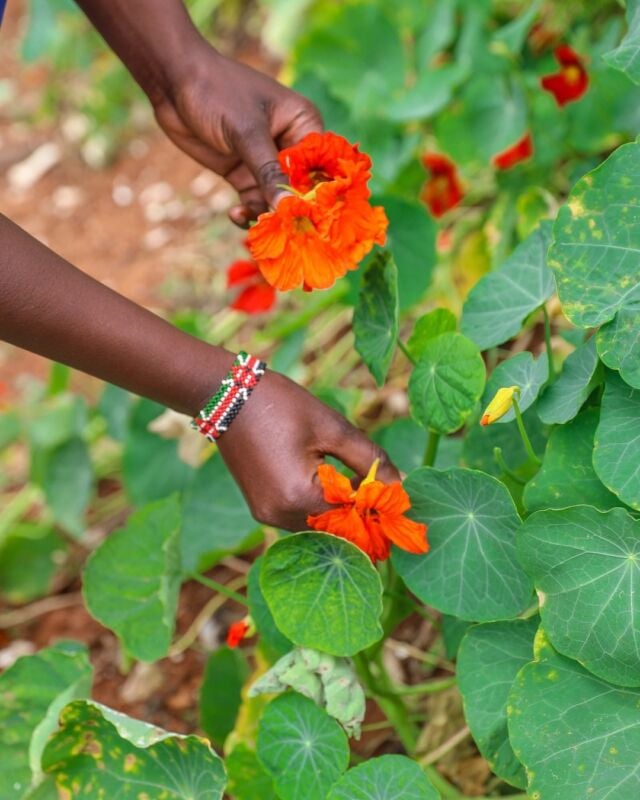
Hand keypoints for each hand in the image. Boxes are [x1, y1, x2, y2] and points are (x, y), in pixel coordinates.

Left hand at [153, 41, 321, 225]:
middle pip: (299, 188)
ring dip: (264, 214)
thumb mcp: (246, 132)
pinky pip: (254, 202)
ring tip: (247, 218)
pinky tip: (235, 214)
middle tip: (276, 230)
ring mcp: (266, 161)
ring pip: (275, 200)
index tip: (304, 218)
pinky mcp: (244, 173)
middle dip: (287, 209)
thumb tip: (289, 208)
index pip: (319, 167)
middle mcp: (290, 144)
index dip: (314, 194)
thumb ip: (269, 173)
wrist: (173, 83)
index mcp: (302, 124)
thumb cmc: (216, 92)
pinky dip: (247, 212)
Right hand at [217, 371, 400, 530]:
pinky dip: (319, 505)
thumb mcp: (332, 427)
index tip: (399, 500)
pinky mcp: (260, 507)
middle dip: (360, 512)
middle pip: (335, 528)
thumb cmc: (282, 404)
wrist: (228, 395)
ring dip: (340, 510)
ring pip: (318, 524)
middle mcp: (279, 514)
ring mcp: (266, 514)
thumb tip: (398, 485)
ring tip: (360, 485)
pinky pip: (300, 516)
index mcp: (298, 496)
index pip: (352, 518)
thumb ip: (368, 460)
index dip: (378, 510)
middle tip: (384, 492)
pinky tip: (332, 482)